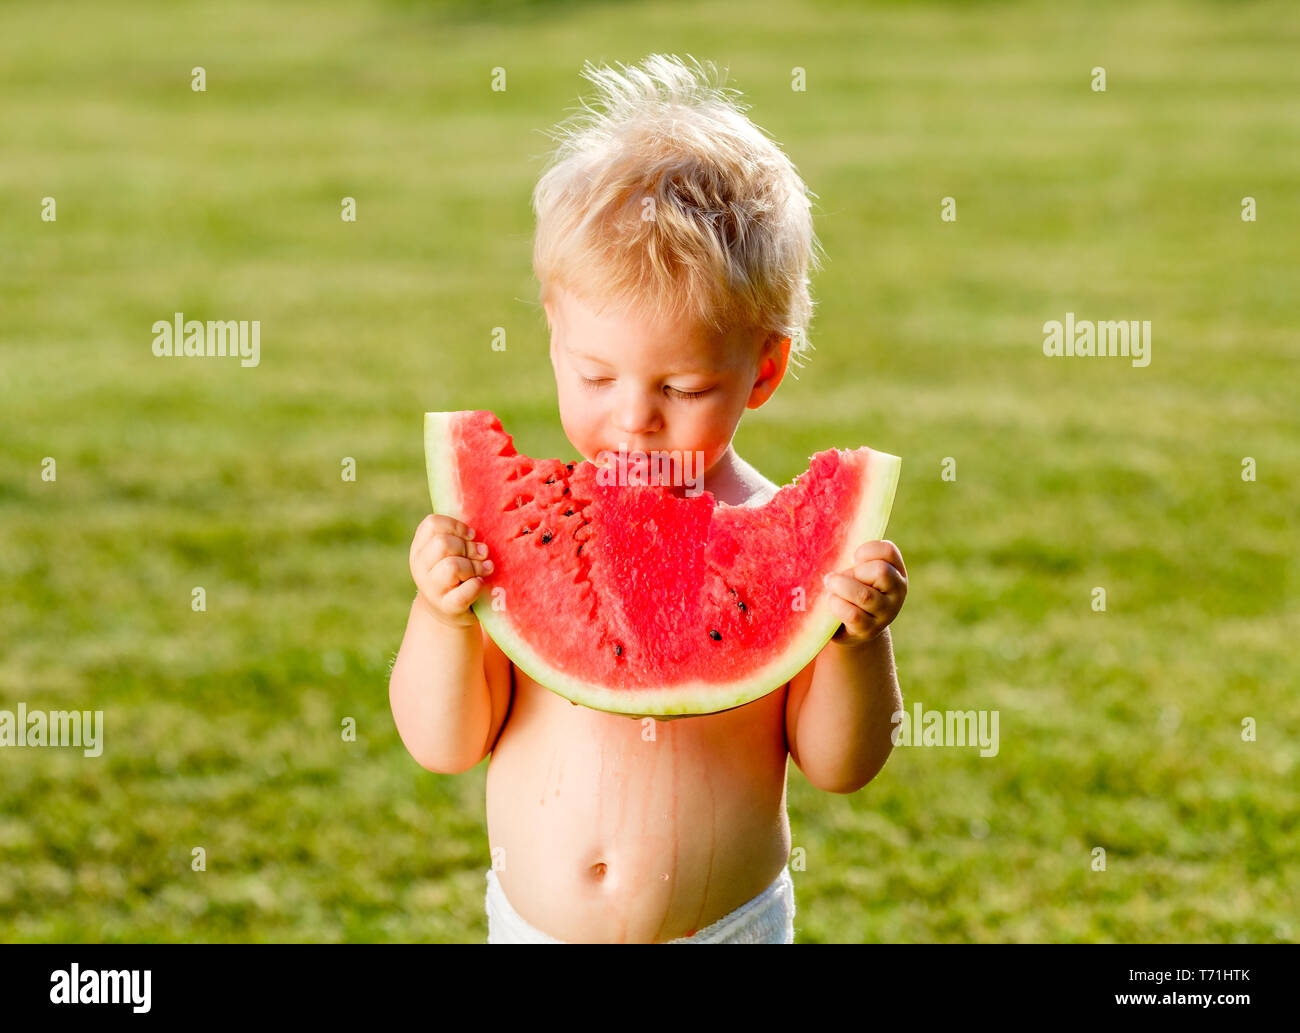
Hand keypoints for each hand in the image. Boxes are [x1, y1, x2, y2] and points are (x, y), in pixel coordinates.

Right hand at [409, 514, 492, 628]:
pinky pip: (467, 589)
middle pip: (442, 543)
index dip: (456, 526)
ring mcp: (431, 589)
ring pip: (452, 566)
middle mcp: (420, 568)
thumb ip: (458, 538)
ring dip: (475, 566)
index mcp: (419, 549)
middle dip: (468, 547)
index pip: (432, 524)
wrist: (447, 612)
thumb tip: (477, 536)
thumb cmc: (454, 575)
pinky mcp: (447, 607)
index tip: (471, 535)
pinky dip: (478, 584)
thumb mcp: (449, 553)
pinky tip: (481, 583)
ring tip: (484, 568)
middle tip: (481, 553)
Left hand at [823, 540, 906, 645]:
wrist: (852, 626)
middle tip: (839, 576)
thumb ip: (857, 558)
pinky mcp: (869, 630)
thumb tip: (836, 543)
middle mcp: (897, 592)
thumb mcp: (860, 571)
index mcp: (896, 571)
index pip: (889, 551)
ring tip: (830, 585)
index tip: (852, 557)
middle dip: (854, 571)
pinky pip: (852, 614)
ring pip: (865, 595)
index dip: (867, 550)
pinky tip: (831, 600)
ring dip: (841, 587)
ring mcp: (885, 613)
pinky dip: (837, 604)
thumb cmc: (853, 587)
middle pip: (880, 571)